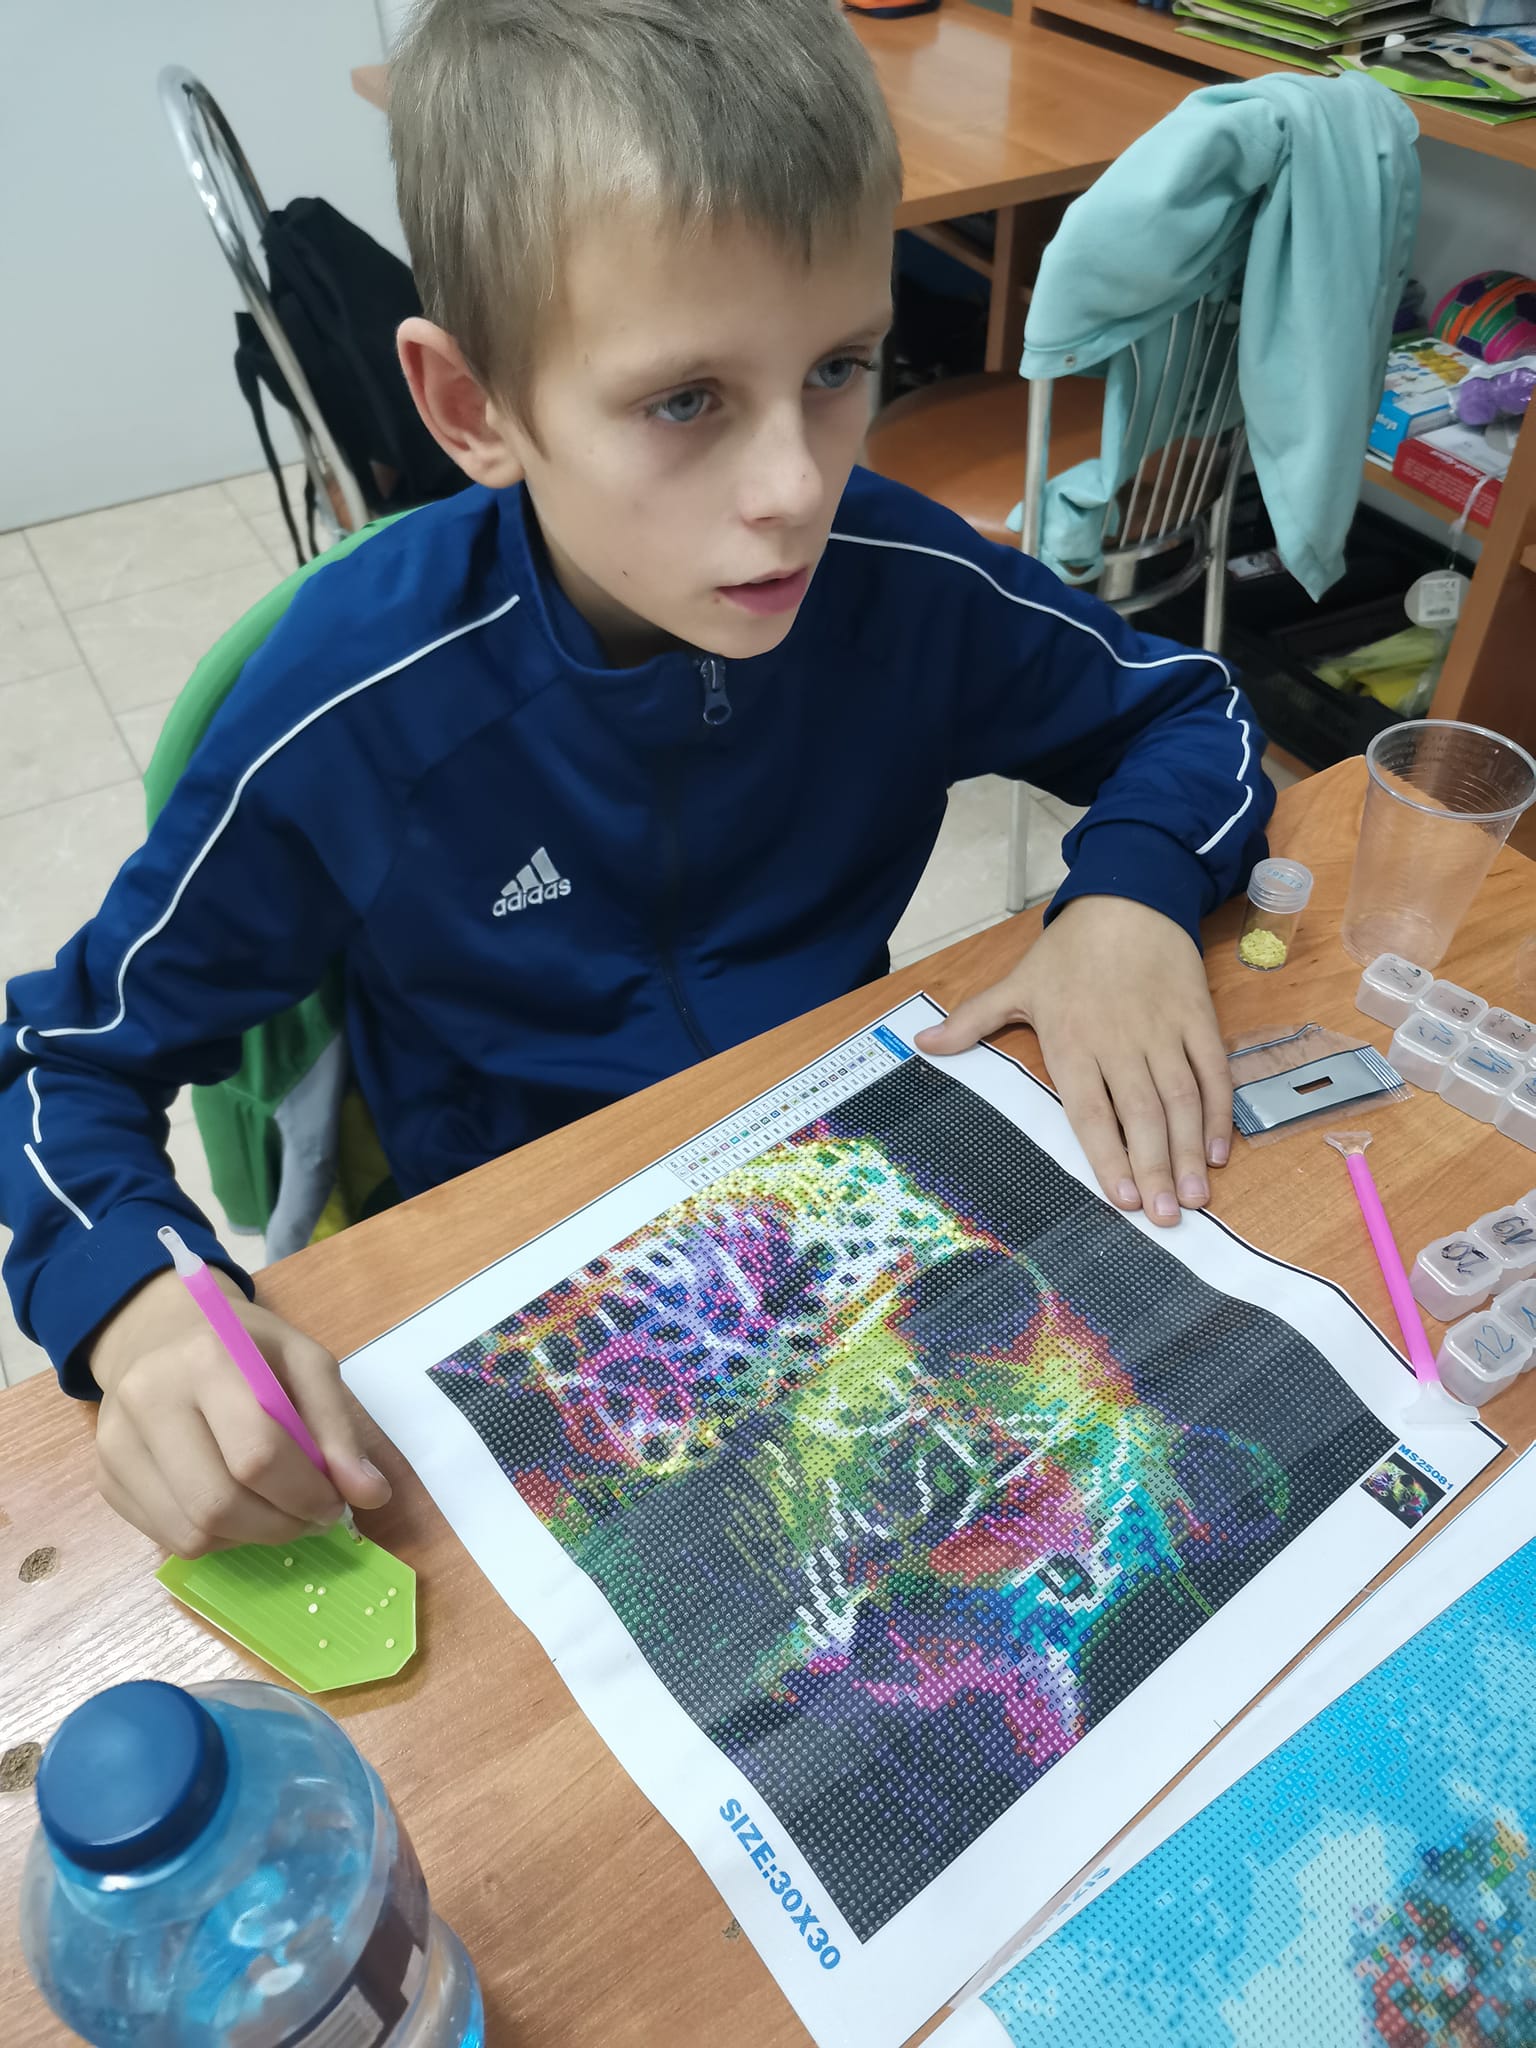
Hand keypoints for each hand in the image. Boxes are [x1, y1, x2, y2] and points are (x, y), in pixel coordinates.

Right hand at [89, 1268, 391, 1555]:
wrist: (160, 1330)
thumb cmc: (245, 1346)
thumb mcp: (306, 1363)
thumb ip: (340, 1428)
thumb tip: (371, 1496)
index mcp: (207, 1359)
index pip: (258, 1455)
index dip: (306, 1494)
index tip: (334, 1503)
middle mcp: (149, 1399)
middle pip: (219, 1504)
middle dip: (280, 1526)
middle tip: (308, 1517)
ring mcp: (117, 1443)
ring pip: (190, 1533)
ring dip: (249, 1538)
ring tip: (275, 1512)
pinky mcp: (105, 1476)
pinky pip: (165, 1537)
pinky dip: (214, 1537)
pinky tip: (235, 1507)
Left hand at [914, 896, 1229, 1225]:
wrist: (1128, 896)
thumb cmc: (1070, 950)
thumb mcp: (1016, 983)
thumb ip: (972, 1021)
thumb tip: (923, 1045)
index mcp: (1072, 1040)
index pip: (1090, 1110)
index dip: (1107, 1155)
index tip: (1121, 1198)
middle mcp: (1120, 1042)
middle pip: (1140, 1115)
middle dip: (1154, 1169)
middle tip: (1167, 1217)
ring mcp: (1163, 1031)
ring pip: (1180, 1099)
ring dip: (1188, 1150)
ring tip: (1195, 1197)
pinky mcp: (1197, 1019)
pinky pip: (1212, 1072)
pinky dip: (1218, 1112)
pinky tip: (1217, 1150)